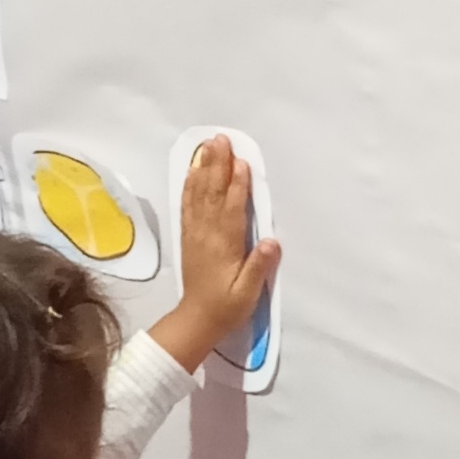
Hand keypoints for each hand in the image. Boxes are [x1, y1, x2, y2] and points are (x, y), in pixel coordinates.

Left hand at [150, 137, 278, 371]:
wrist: (196, 320)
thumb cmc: (227, 306)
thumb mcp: (248, 292)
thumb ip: (259, 266)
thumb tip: (272, 241)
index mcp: (225, 245)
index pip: (233, 209)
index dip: (238, 185)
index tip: (242, 162)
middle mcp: (208, 234)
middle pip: (214, 193)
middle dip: (219, 165)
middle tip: (221, 139)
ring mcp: (196, 233)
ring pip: (199, 194)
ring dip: (204, 168)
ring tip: (208, 145)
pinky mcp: (188, 236)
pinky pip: (188, 204)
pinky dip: (190, 185)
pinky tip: (192, 170)